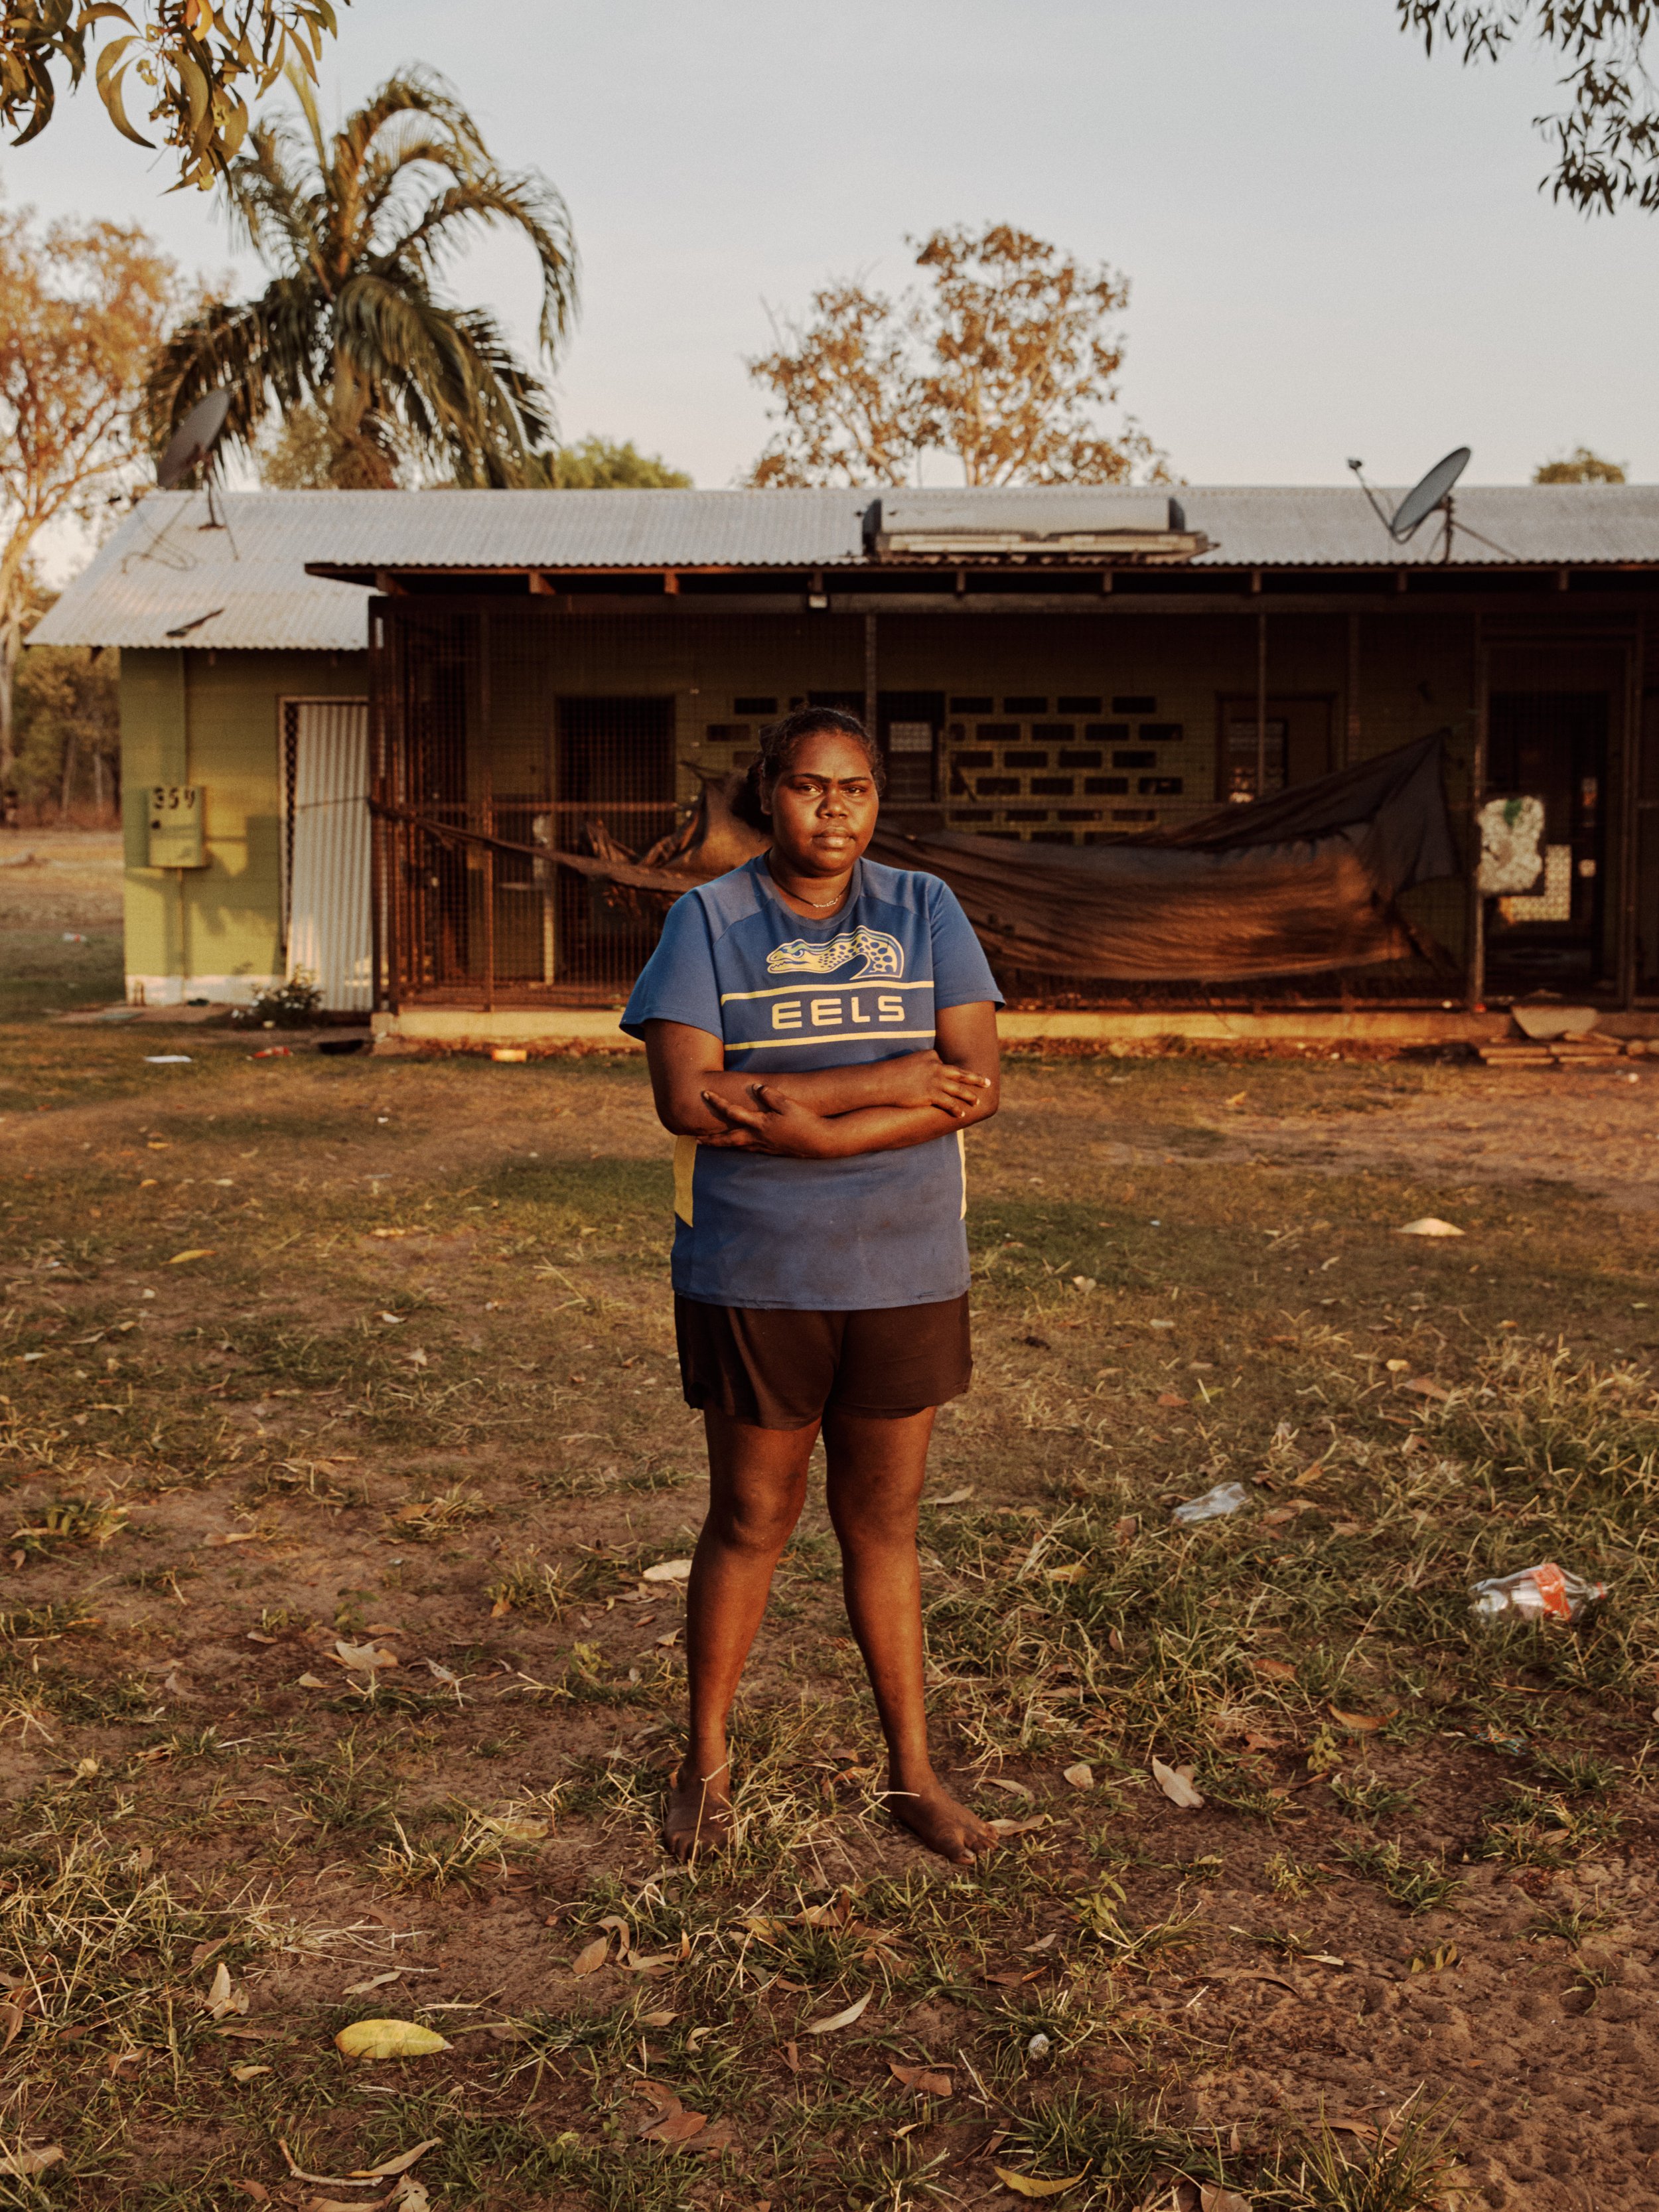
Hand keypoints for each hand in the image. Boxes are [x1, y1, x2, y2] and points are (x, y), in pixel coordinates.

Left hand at [699, 1084, 846, 1157]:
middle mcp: (757, 1137)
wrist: (820, 1142)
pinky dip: (737, 1147)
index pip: (732, 1112)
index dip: (717, 1102)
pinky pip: (748, 1149)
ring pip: (737, 1146)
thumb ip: (770, 1095)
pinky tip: (736, 1146)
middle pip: (728, 1139)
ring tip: (708, 1143)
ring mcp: (764, 1146)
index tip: (705, 1093)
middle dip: (710, 1138)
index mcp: (759, 1123)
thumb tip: (755, 1087)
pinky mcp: (771, 1150)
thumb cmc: (805, 1121)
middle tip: (695, 1138)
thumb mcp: (788, 1104)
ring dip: (721, 1144)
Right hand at [881, 1050, 991, 1117]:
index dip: (946, 1072)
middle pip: (960, 1073)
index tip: (953, 1076)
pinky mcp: (931, 1094)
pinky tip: (961, 1114)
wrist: (882, 1080)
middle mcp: (936, 1066)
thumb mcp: (908, 1061)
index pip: (943, 1063)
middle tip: (988, 1082)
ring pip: (958, 1089)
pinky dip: (955, 1109)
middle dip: (975, 1079)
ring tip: (977, 1102)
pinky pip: (948, 1103)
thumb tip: (922, 1074)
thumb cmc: (890, 1072)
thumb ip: (920, 1065)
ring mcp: (935, 1080)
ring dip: (969, 1096)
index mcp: (931, 1055)